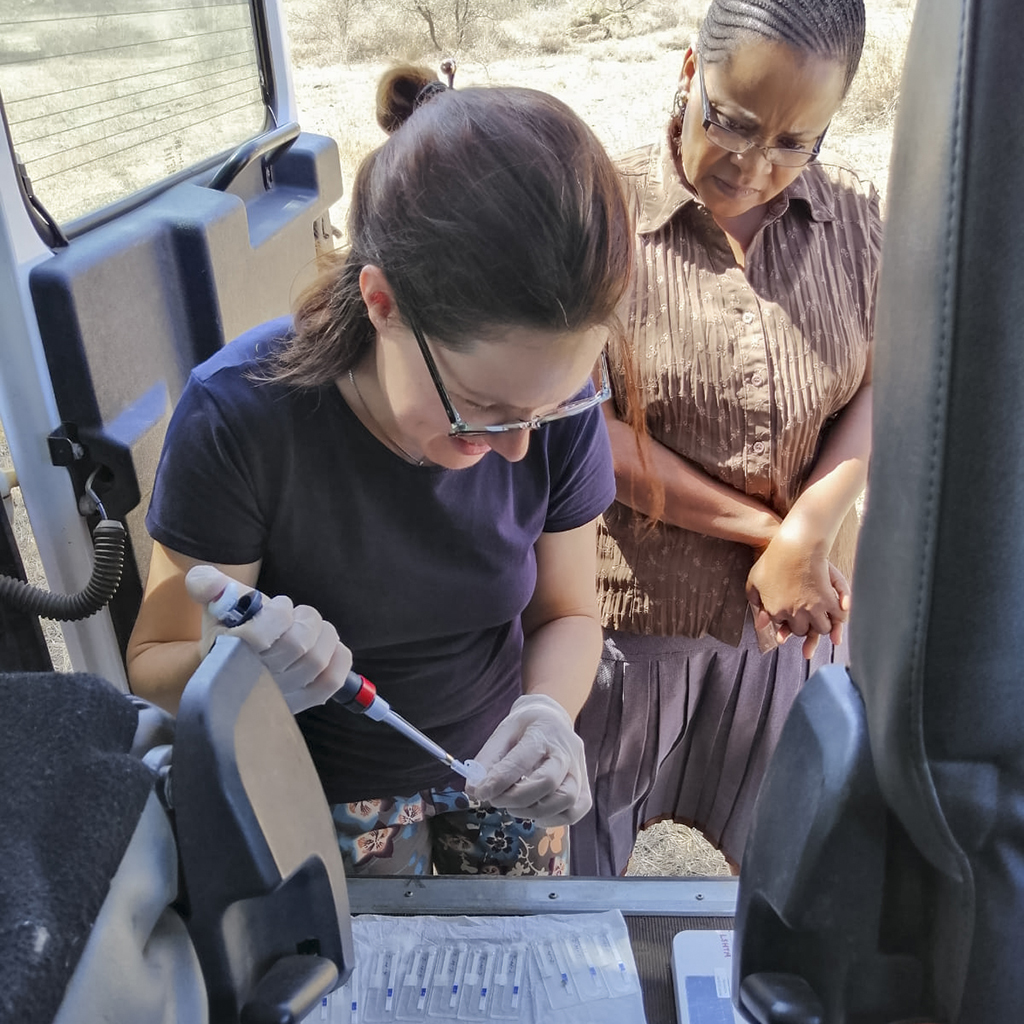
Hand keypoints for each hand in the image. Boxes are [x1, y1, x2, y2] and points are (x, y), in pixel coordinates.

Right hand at [185, 565, 351, 713]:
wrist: (239, 660)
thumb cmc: (232, 628)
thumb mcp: (216, 602)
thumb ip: (206, 584)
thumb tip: (210, 583)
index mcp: (229, 654)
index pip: (259, 636)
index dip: (277, 613)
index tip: (277, 606)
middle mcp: (256, 681)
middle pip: (297, 645)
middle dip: (304, 619)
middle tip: (297, 615)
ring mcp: (282, 696)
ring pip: (317, 660)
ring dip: (322, 633)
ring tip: (309, 628)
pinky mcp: (305, 702)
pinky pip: (334, 680)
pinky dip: (338, 656)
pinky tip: (326, 644)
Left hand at [465, 693, 590, 826]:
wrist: (552, 718)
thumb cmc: (524, 727)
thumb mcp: (502, 733)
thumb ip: (488, 760)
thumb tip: (474, 789)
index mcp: (543, 733)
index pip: (522, 760)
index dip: (499, 780)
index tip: (480, 792)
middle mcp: (566, 751)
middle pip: (548, 782)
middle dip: (517, 798)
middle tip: (497, 800)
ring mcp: (579, 769)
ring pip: (567, 799)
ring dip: (536, 811)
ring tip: (515, 808)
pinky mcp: (584, 785)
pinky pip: (577, 810)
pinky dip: (555, 819)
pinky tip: (535, 814)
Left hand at [746, 529, 850, 659]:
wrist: (796, 544)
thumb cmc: (774, 559)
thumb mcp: (755, 579)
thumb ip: (756, 603)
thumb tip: (760, 625)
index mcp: (775, 611)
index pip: (784, 627)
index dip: (789, 622)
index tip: (793, 619)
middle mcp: (794, 614)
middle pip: (803, 631)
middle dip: (806, 627)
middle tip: (809, 619)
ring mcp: (812, 609)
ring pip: (822, 628)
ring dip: (824, 625)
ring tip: (825, 618)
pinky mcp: (829, 601)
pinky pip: (839, 618)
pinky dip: (840, 618)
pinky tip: (839, 612)